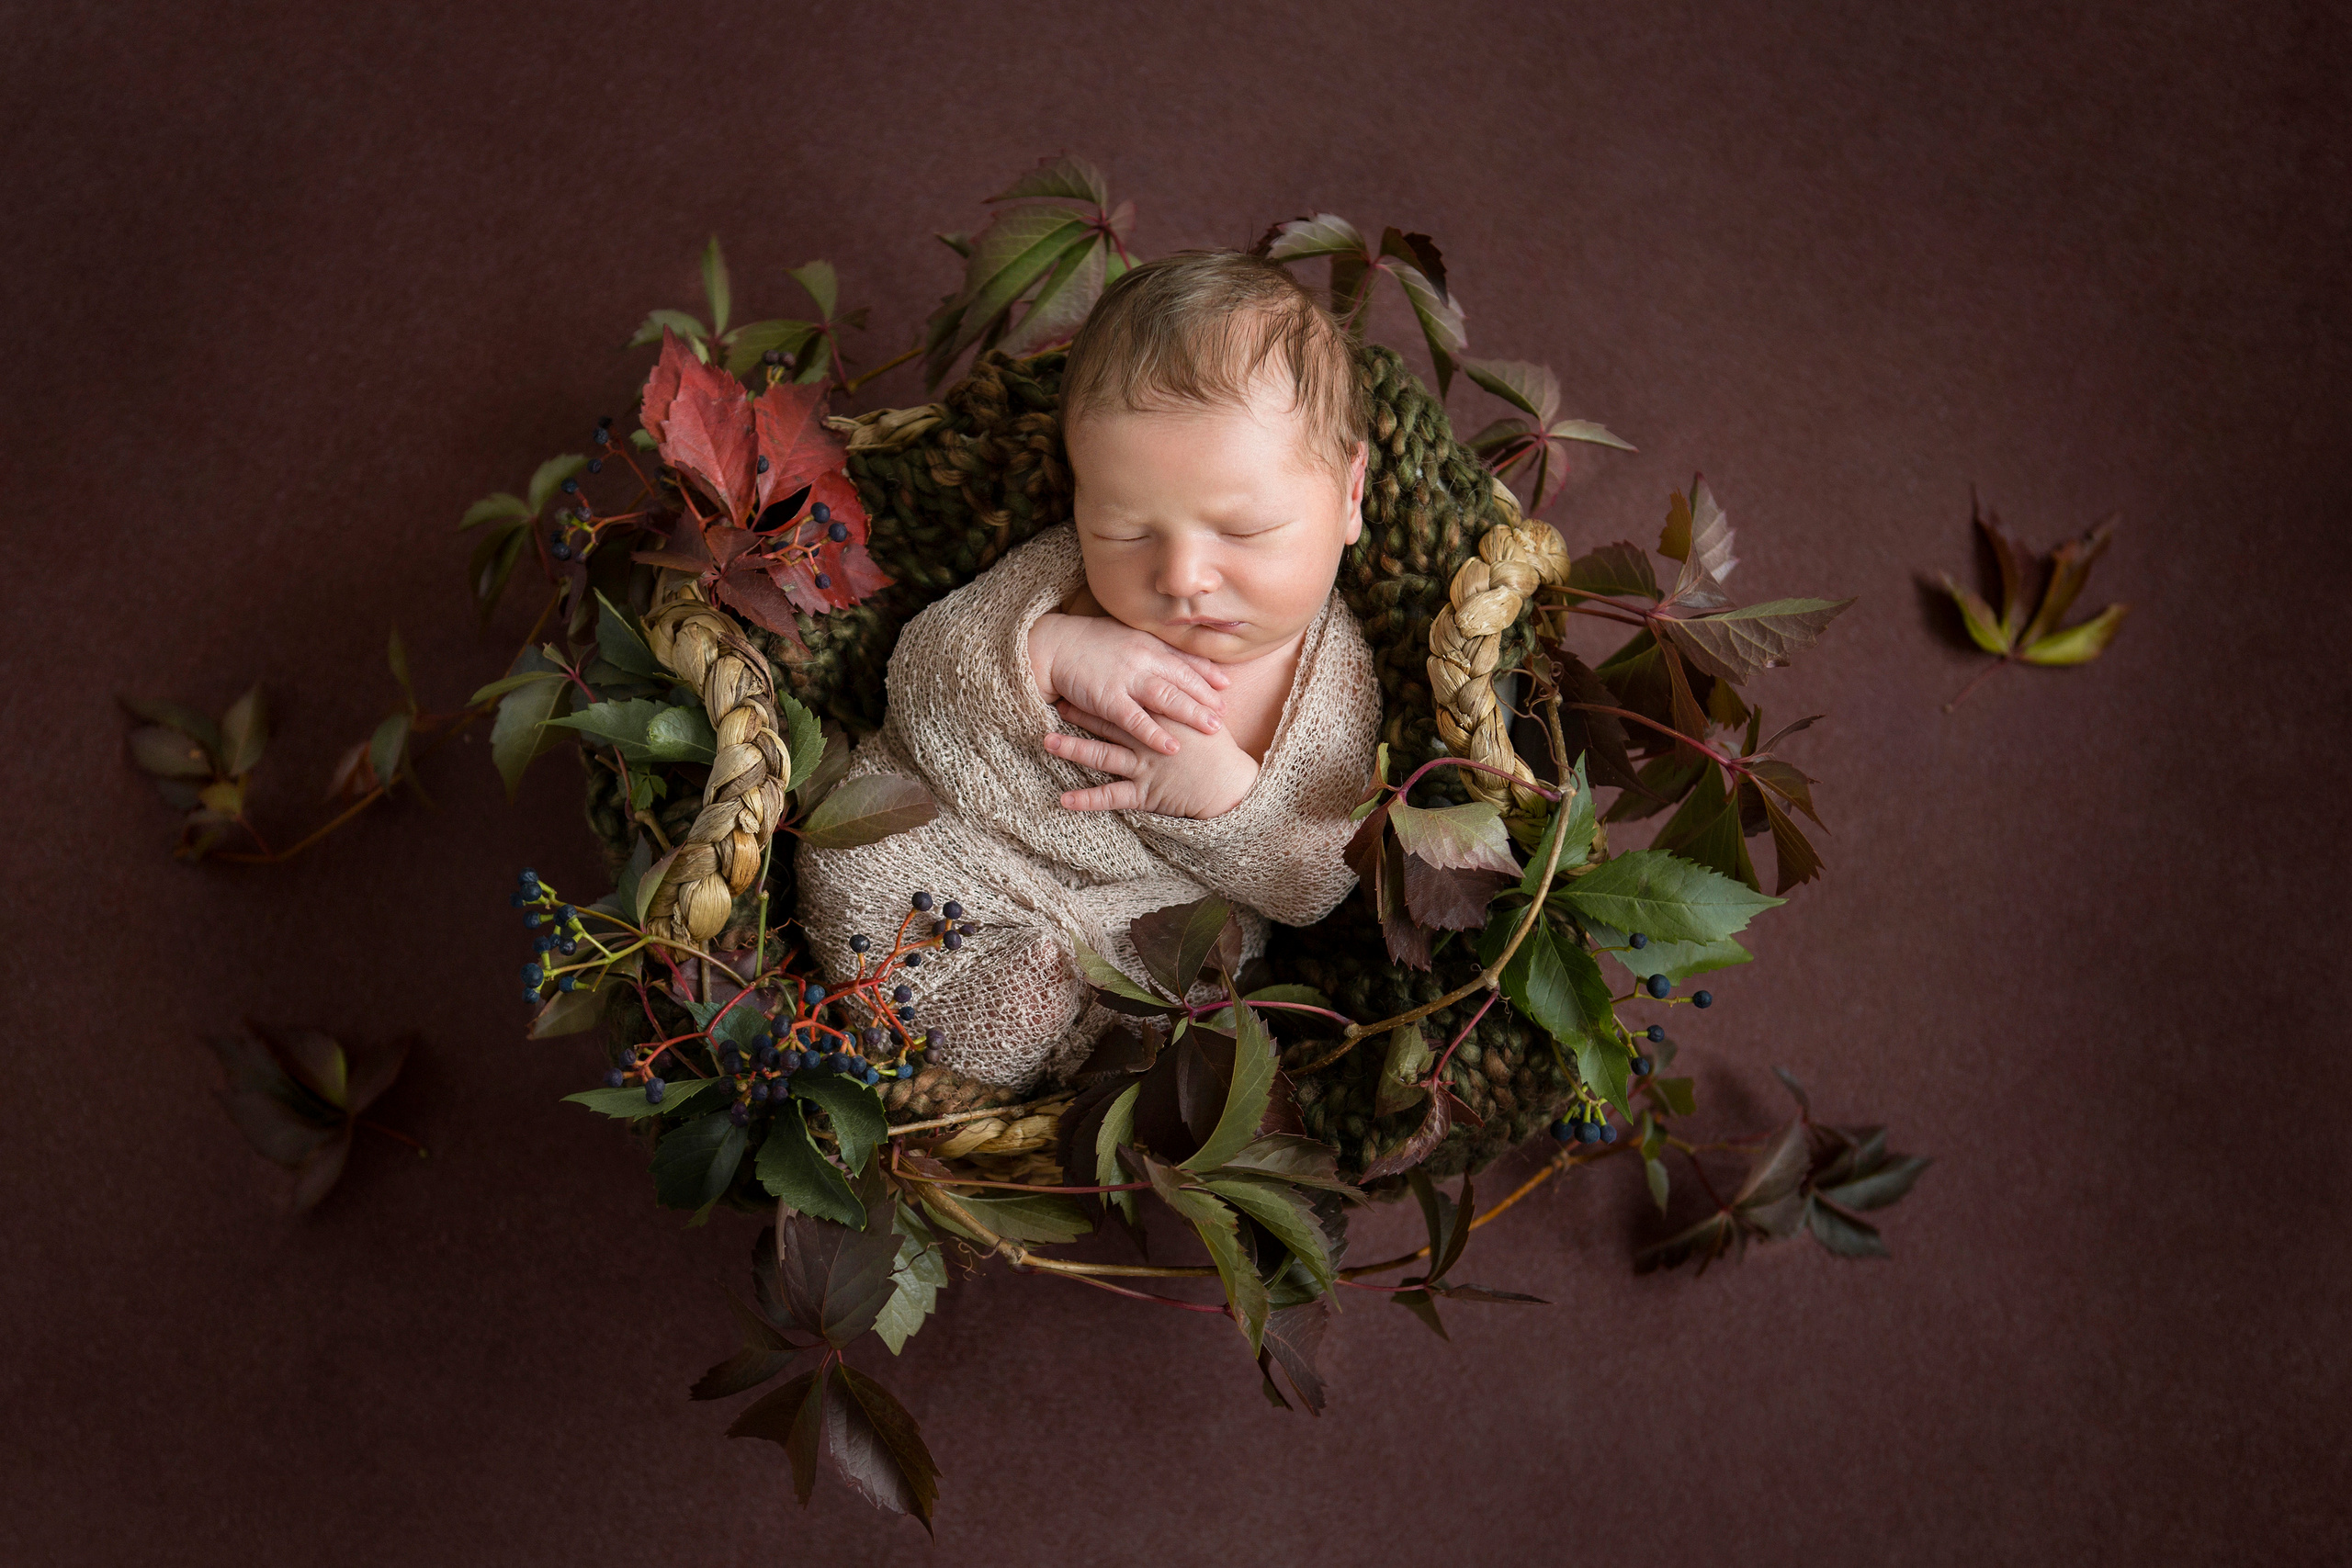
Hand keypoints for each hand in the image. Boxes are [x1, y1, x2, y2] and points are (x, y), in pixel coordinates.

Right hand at [1028, 611, 1229, 756]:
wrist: (1053, 644)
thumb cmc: (1088, 642)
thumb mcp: (1125, 636)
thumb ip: (1149, 647)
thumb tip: (1171, 654)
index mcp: (1147, 644)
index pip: (1184, 659)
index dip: (1206, 672)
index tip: (1226, 685)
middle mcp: (1143, 660)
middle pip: (1182, 680)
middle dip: (1207, 697)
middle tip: (1226, 713)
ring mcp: (1126, 679)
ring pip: (1167, 698)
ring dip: (1191, 714)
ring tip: (1213, 729)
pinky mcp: (1108, 699)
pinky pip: (1136, 720)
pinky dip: (1155, 734)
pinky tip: (1172, 747)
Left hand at [1043, 699, 1259, 817]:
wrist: (1229, 787)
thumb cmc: (1219, 752)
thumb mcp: (1205, 716)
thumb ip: (1187, 698)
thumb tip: (1179, 682)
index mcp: (1164, 716)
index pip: (1129, 698)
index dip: (1105, 688)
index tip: (1084, 678)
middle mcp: (1149, 739)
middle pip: (1108, 722)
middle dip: (1081, 711)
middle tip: (1058, 701)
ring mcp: (1144, 766)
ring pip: (1102, 755)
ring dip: (1073, 748)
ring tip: (1047, 741)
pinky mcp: (1144, 792)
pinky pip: (1111, 797)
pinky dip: (1087, 799)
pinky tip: (1063, 800)